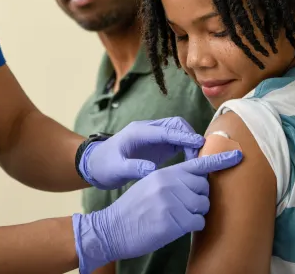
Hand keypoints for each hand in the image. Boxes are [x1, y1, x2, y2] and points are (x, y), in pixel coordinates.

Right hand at [72, 150, 243, 273]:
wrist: (112, 228)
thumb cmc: (134, 208)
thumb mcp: (150, 185)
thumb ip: (173, 179)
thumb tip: (198, 181)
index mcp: (165, 172)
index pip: (198, 164)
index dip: (221, 160)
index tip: (238, 156)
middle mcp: (170, 183)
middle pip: (204, 188)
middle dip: (198, 198)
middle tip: (180, 206)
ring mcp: (173, 202)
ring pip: (203, 206)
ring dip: (194, 214)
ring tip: (174, 217)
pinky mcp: (174, 221)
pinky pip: (198, 223)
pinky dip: (191, 226)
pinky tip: (174, 227)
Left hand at [79, 117, 205, 189]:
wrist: (95, 165)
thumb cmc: (104, 166)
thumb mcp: (115, 169)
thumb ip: (132, 168)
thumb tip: (151, 170)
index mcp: (138, 132)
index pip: (165, 130)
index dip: (182, 136)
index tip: (199, 143)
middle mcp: (148, 130)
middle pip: (175, 125)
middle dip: (189, 136)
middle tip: (197, 157)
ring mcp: (153, 137)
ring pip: (177, 132)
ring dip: (189, 142)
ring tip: (196, 161)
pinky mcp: (157, 145)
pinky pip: (176, 142)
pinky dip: (186, 148)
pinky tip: (191, 162)